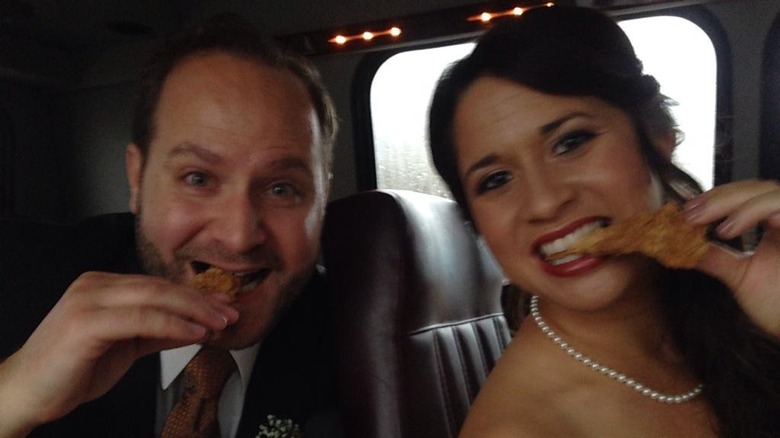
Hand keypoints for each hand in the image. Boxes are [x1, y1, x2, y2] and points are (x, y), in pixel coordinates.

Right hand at [0, 271, 238, 435]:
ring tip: (221, 323)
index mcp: (102, 286)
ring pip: (154, 297)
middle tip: (231, 313)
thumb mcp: (126, 346)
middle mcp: (94, 285)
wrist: (26, 394)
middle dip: (201, 301)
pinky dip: (173, 324)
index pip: (158, 285)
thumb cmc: (72, 371)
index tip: (224, 308)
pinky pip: (141, 318)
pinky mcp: (86, 322)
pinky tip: (196, 332)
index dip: (195, 297)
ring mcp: (88, 300)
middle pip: (160, 287)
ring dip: (194, 311)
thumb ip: (159, 332)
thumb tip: (198, 326)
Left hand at [685, 179, 779, 336]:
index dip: (715, 198)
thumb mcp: (741, 277)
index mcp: (775, 224)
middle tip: (692, 215)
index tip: (686, 211)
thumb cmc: (779, 306)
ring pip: (771, 193)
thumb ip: (715, 258)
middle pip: (756, 188)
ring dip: (739, 206)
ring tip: (716, 227)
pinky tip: (736, 228)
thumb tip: (681, 246)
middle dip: (720, 198)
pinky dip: (762, 211)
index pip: (745, 195)